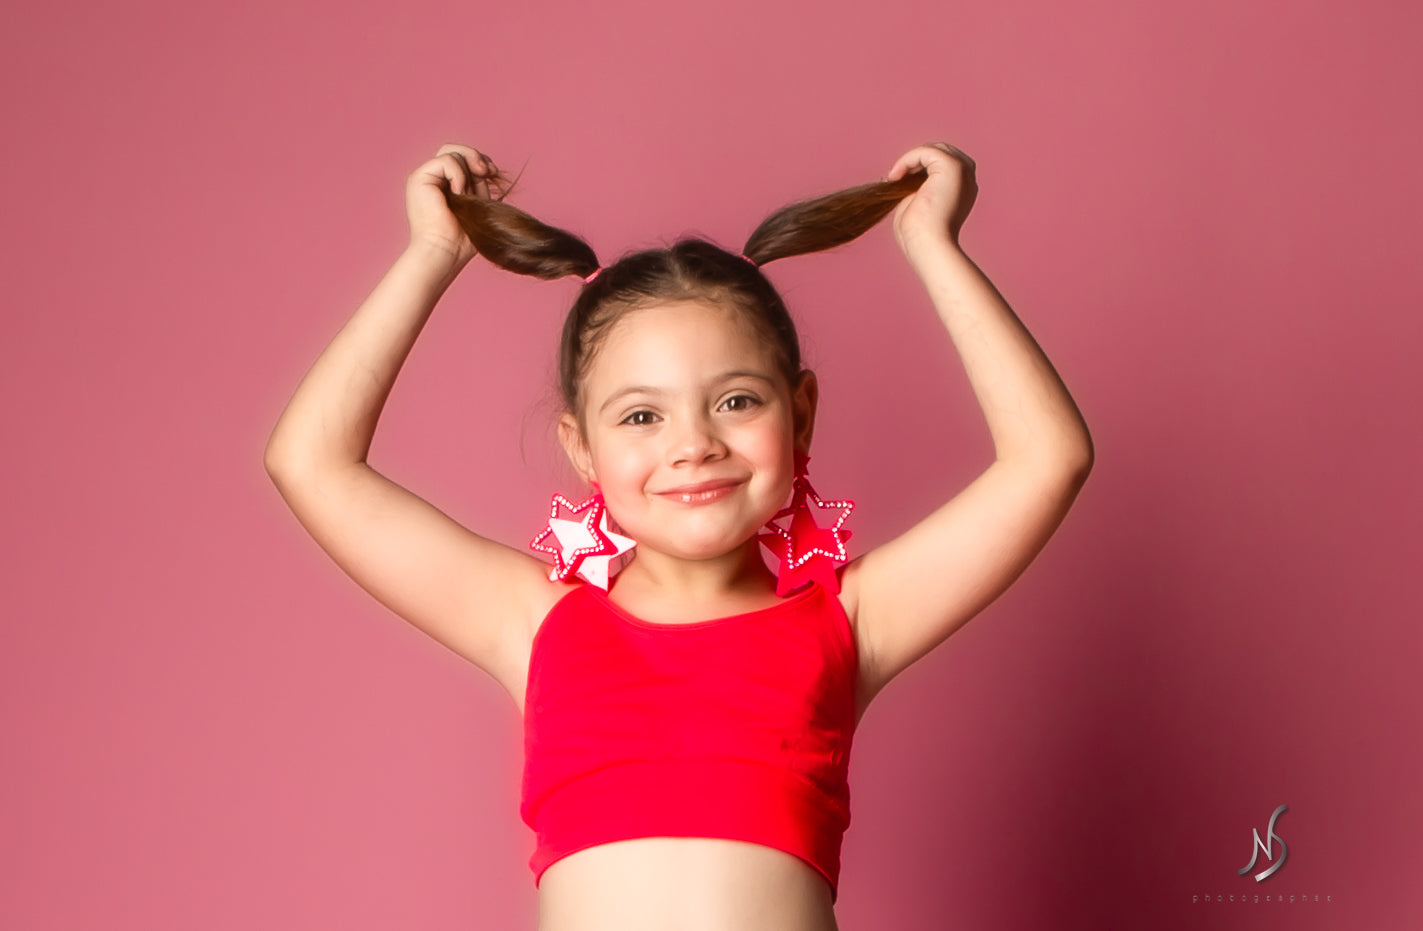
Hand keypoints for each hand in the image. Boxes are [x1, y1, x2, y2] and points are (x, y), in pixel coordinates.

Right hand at [404, 143, 505, 267]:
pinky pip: (445, 160)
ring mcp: (423, 177)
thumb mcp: (477, 202)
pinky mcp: (418, 178)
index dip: (480, 160)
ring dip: (468, 170)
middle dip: (475, 156)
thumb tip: (487, 166)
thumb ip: (478, 182)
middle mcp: (432, 179)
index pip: (462, 159)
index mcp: (444, 185)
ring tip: (468, 193)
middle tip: (488, 172)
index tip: (493, 173)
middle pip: (455, 149)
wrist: (446, 251)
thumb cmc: (463, 237)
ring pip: (451, 152)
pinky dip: (458, 174)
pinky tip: (459, 193)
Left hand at [884, 142, 977, 257]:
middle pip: (939, 151)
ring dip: (910, 160)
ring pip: (933, 149)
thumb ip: (917, 186)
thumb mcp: (918, 203)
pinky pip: (925, 151)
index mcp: (962, 188)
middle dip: (915, 161)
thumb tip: (903, 172)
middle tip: (895, 178)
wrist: (928, 245)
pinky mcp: (952, 167)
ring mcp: (963, 170)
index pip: (940, 163)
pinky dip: (906, 160)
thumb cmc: (919, 234)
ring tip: (895, 178)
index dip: (917, 167)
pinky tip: (895, 177)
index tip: (897, 181)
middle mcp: (967, 177)